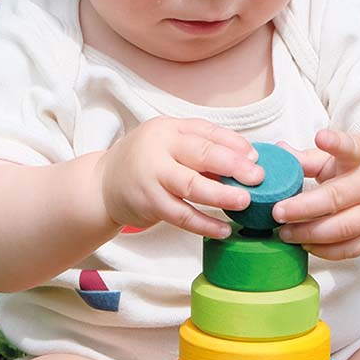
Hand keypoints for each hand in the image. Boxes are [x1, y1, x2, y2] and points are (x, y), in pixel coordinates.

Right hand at [98, 117, 262, 238]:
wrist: (102, 184)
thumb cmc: (146, 163)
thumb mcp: (170, 145)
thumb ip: (202, 149)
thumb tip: (247, 160)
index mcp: (170, 129)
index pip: (207, 132)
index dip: (234, 145)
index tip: (256, 158)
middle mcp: (160, 148)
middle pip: (201, 154)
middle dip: (233, 166)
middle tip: (258, 178)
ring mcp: (152, 176)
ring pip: (191, 186)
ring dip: (221, 195)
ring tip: (244, 202)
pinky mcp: (148, 203)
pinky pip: (181, 216)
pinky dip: (204, 224)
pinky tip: (223, 230)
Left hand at [271, 128, 359, 259]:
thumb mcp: (344, 154)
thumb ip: (311, 157)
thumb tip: (279, 151)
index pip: (351, 148)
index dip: (336, 144)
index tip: (321, 136)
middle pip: (337, 198)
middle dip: (304, 208)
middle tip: (277, 212)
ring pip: (342, 229)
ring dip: (309, 234)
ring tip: (285, 233)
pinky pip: (349, 250)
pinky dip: (325, 251)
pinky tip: (305, 245)